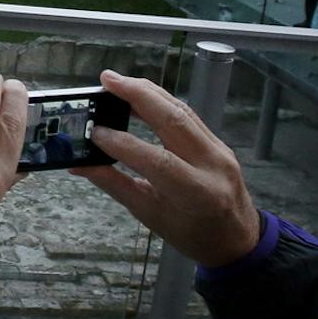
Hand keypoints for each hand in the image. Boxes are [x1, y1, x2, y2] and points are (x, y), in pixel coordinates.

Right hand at [78, 70, 261, 268]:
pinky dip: (162, 101)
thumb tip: (79, 165)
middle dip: (138, 95)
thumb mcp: (150, 215)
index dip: (122, 143)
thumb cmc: (191, 234)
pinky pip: (189, 115)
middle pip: (174, 120)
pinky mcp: (219, 142)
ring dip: (148, 92)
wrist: (237, 238)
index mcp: (195, 193)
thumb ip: (115, 185)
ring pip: (182, 111)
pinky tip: (141, 95)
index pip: (155, 159)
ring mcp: (219, 150)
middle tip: (106, 80)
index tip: (93, 131)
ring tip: (118, 82)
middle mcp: (212, 165)